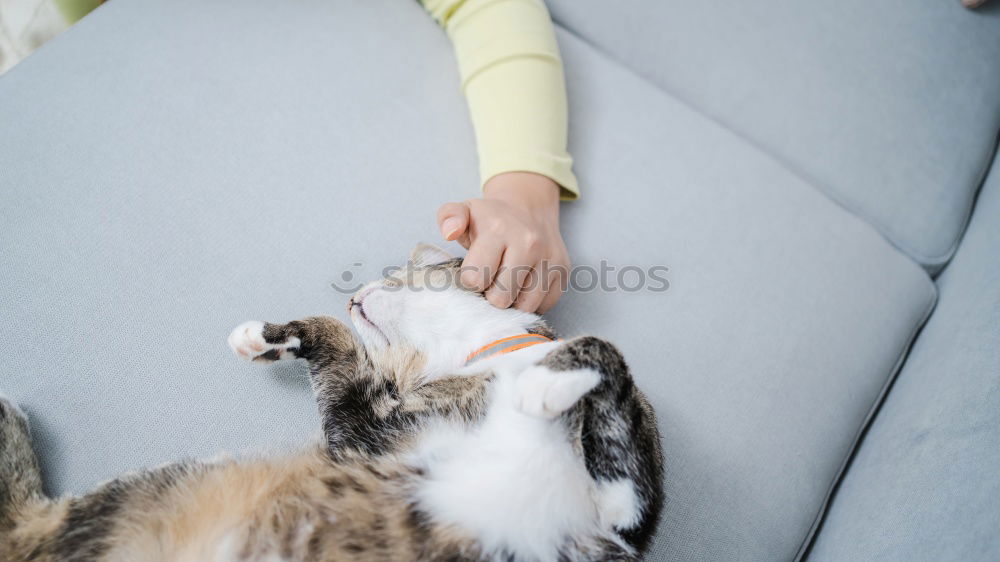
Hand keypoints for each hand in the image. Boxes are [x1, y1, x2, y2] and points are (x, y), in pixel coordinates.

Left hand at [436, 172, 569, 312]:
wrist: (529, 208)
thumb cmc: (490, 218)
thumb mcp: (464, 211)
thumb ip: (449, 217)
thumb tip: (450, 233)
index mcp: (499, 230)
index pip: (476, 278)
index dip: (471, 280)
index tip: (475, 270)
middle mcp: (529, 243)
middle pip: (501, 298)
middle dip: (491, 294)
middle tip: (492, 279)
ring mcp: (550, 259)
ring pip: (524, 307)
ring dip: (512, 301)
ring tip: (507, 283)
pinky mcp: (563, 272)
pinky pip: (543, 306)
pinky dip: (531, 302)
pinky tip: (524, 285)